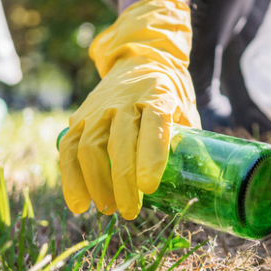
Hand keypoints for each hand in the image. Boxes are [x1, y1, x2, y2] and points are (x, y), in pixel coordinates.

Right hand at [59, 0, 200, 219]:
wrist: (140, 58)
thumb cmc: (169, 92)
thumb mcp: (185, 109)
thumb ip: (187, 140)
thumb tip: (201, 182)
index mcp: (158, 96)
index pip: (153, 126)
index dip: (150, 157)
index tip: (149, 187)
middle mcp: (125, 100)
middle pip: (119, 142)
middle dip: (122, 181)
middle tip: (130, 211)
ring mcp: (98, 108)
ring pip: (89, 147)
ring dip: (96, 183)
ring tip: (107, 210)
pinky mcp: (79, 116)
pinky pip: (69, 148)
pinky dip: (71, 178)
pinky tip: (80, 202)